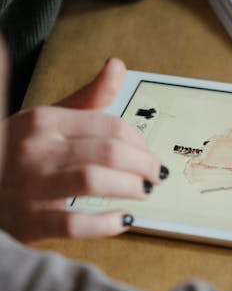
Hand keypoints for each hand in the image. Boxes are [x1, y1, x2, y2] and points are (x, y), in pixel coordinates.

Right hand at [0, 59, 166, 241]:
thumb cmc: (16, 153)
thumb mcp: (45, 120)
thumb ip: (87, 98)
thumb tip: (117, 66)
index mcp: (44, 121)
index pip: (109, 125)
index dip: (139, 141)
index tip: (148, 152)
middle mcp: (37, 150)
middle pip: (108, 152)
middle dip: (143, 164)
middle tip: (156, 173)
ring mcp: (31, 187)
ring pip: (94, 182)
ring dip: (129, 187)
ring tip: (143, 191)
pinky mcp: (29, 222)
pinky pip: (74, 224)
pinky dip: (105, 223)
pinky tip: (122, 218)